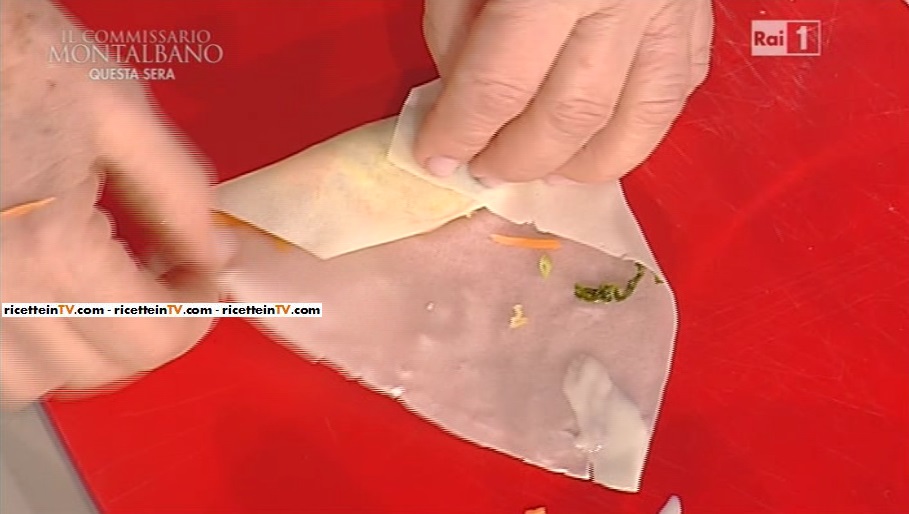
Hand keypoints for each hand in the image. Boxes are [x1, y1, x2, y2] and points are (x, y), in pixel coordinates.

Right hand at [0, 0, 231, 408]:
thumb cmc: (15, 57)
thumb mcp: (116, 110)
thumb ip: (180, 195)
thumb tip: (215, 255)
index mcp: (51, 247)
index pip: (152, 337)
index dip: (195, 314)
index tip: (201, 277)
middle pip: (96, 370)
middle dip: (147, 332)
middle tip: (161, 279)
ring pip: (32, 382)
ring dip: (82, 350)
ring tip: (100, 290)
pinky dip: (26, 345)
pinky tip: (44, 293)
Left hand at [416, 0, 712, 184]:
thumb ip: (455, 25)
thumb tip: (463, 100)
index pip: (502, 82)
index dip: (463, 130)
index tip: (435, 156)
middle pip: (571, 116)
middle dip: (518, 159)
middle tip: (485, 170)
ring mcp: (673, 7)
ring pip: (638, 122)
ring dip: (585, 166)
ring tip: (545, 173)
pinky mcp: (698, 11)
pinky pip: (678, 89)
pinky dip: (641, 127)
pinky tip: (603, 136)